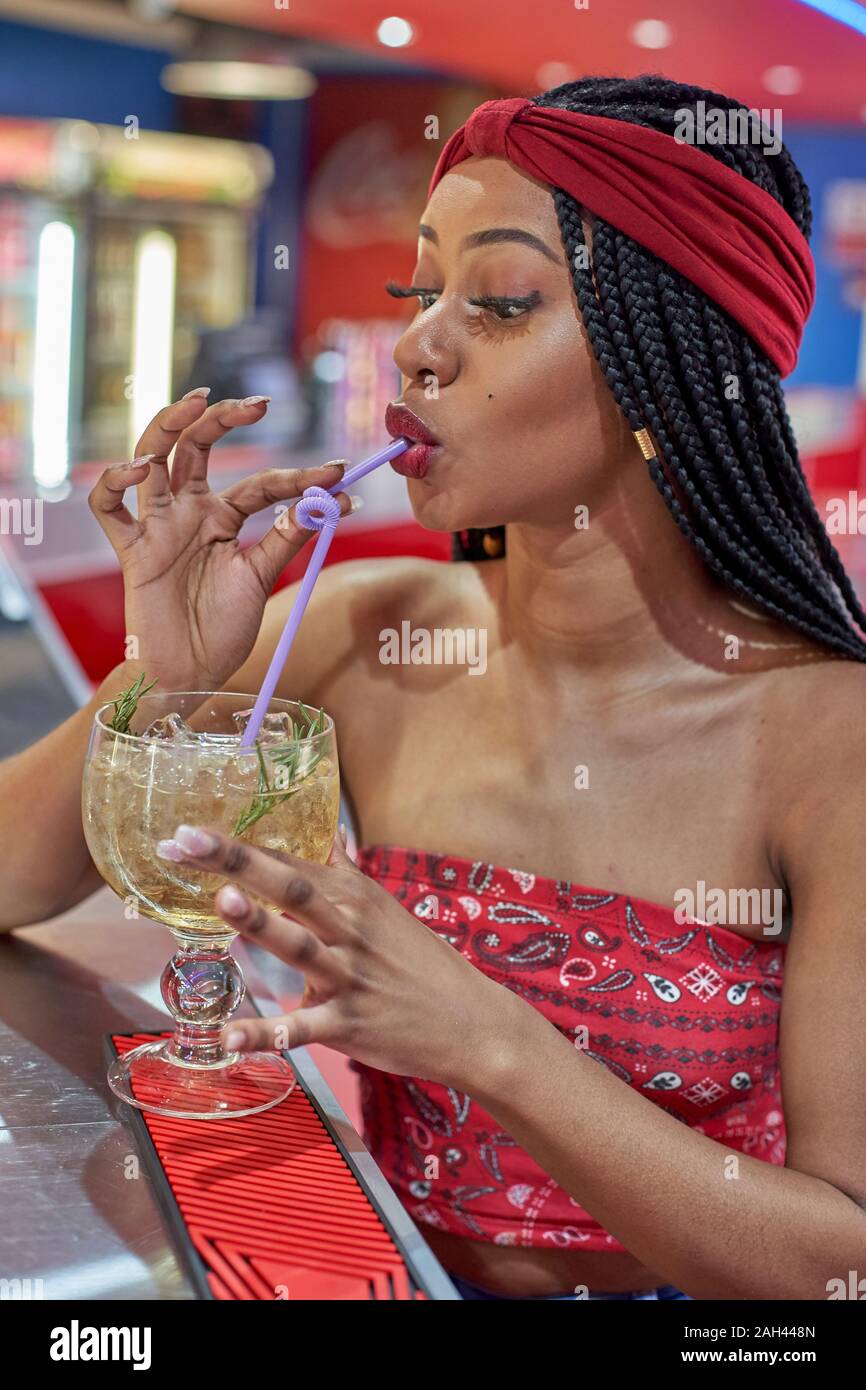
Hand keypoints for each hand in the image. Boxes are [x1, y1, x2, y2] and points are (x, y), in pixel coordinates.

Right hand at [87, 390, 354, 688]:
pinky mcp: (132, 552)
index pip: (261, 483)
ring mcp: (158, 528)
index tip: (339, 473)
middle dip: (223, 417)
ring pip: (150, 458)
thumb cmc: (223, 630)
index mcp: (222, 518)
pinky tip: (139, 470)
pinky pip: (107, 509)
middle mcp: (188, 513)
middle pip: (195, 446)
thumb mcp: (261, 577)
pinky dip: (114, 482)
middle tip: (259, 403)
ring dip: (168, 426)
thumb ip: (289, 538)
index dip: (300, 478)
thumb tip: (334, 502)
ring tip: (196, 403)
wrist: (190, 675)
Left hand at [157, 822, 522, 1092]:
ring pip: (300, 946)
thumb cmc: (420, 965)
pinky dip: (267, 1033)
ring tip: (220, 902)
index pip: (288, 863)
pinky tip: (229, 1036)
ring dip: (260, 925)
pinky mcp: (350, 1024)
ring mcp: (350, 976)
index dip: (237, 847)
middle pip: (291, 888)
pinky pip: (303, 1028)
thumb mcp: (386, 910)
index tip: (185, 833)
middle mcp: (350, 929)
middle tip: (185, 842)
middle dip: (238, 863)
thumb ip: (349, 872)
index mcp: (353, 897)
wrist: (471, 1023)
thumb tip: (333, 829)